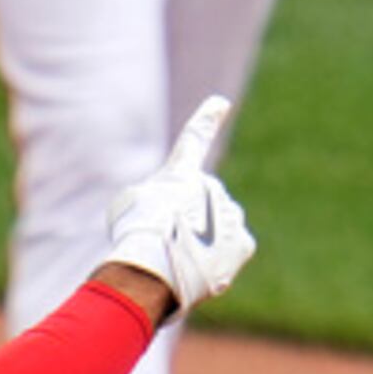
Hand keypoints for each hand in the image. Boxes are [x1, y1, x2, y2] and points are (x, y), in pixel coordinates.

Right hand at [98, 96, 256, 319]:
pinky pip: (232, 249)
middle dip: (187, 224)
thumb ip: (154, 202)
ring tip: (180, 261)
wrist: (156, 265)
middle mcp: (211, 186)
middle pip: (200, 206)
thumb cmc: (134, 234)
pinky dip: (219, 260)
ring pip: (218, 229)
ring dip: (202, 244)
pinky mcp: (244, 242)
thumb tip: (172, 220)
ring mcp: (231, 213)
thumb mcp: (128, 207)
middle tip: (166, 243)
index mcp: (181, 172)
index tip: (221, 103)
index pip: (195, 139)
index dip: (207, 119)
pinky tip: (201, 269)